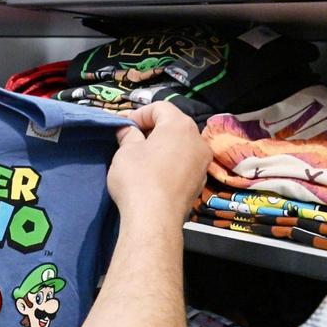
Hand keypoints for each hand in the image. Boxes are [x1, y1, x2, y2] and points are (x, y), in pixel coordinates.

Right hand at [106, 102, 210, 231]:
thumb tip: (127, 130)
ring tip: (143, 160)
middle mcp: (198, 140)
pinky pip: (184, 165)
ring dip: (163, 148)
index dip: (139, 114)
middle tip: (131, 142)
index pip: (160, 107)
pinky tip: (155, 177)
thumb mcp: (125, 152)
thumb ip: (128, 135)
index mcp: (180, 126)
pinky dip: (171, 164)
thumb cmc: (138, 178)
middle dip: (152, 130)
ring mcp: (202, 163)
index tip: (124, 127)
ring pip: (181, 146)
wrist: (155, 219)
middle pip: (174, 125)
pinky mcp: (200, 183)